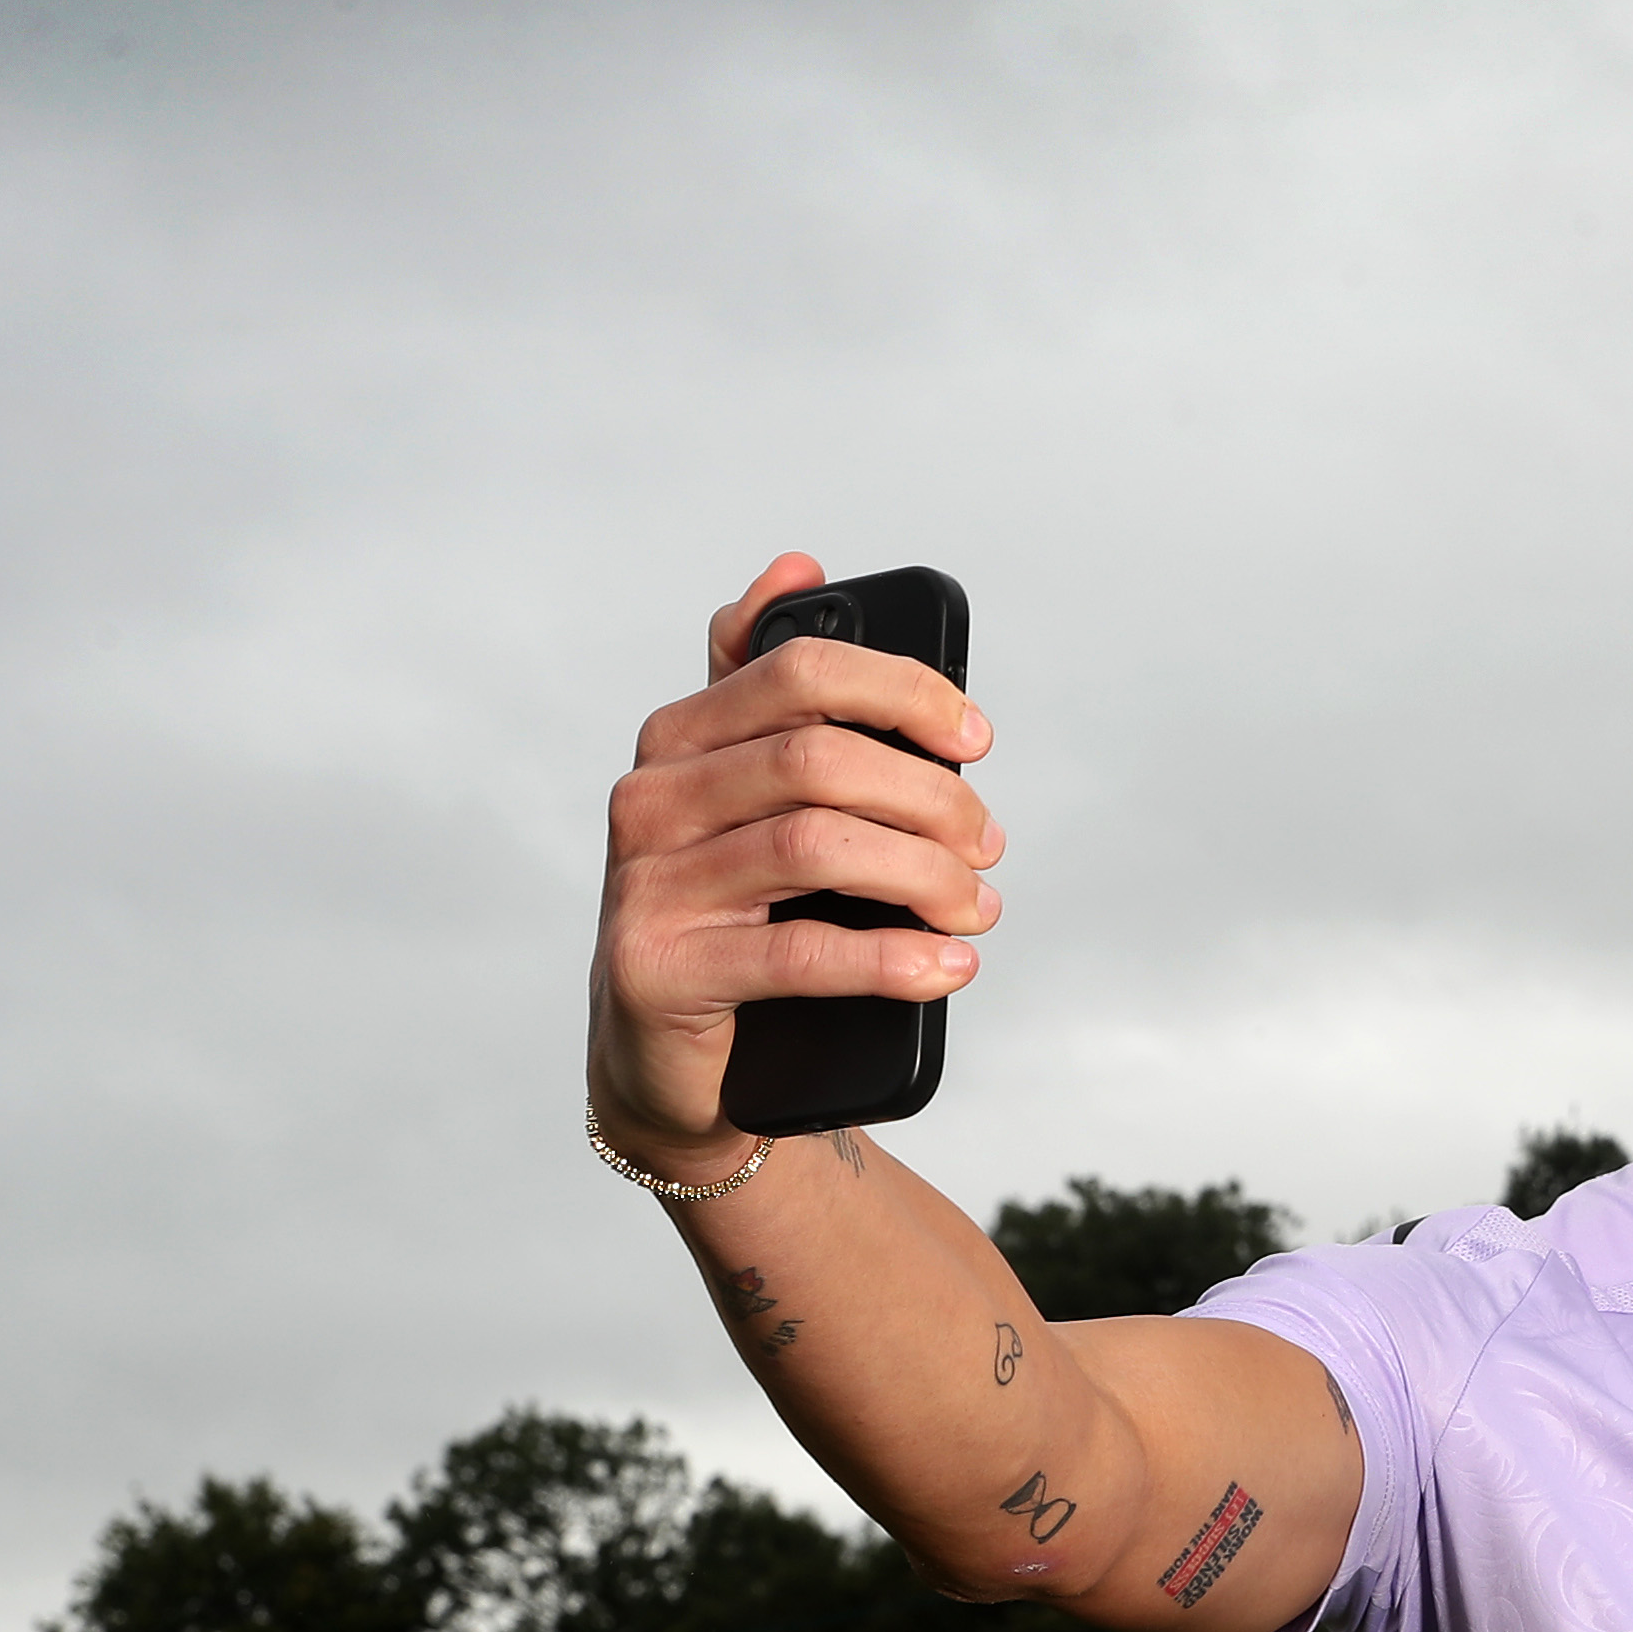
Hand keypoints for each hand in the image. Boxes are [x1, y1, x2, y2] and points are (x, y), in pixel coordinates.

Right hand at [590, 552, 1002, 1170]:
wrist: (668, 1067)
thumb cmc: (730, 919)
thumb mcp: (747, 798)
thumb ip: (766, 690)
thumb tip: (796, 564)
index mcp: (679, 740)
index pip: (797, 673)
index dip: (902, 693)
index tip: (975, 738)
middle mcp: (650, 800)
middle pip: (817, 759)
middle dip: (928, 796)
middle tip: (986, 843)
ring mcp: (646, 886)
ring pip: (814, 845)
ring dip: (923, 875)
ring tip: (976, 905)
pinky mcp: (659, 970)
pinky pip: (797, 951)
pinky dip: (892, 959)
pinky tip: (946, 965)